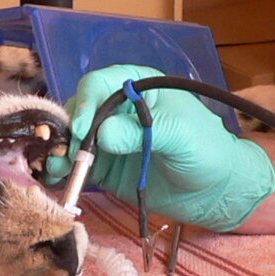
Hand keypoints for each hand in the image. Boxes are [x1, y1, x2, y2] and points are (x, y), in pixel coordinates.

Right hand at [49, 64, 274, 232]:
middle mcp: (118, 109)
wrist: (216, 191)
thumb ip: (142, 132)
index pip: (100, 84)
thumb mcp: (180, 135)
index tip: (82, 127)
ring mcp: (110, 138)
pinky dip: (65, 170)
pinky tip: (59, 178)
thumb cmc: (206, 150)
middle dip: (69, 129)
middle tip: (68, 153)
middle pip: (79, 109)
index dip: (86, 102)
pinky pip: (79, 164)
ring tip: (58, 168)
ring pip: (73, 137)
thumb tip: (103, 134)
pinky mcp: (106, 167)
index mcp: (138, 87)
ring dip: (61, 150)